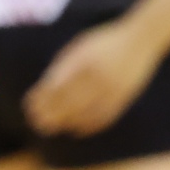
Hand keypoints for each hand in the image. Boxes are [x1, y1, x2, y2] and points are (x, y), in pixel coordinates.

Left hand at [24, 16, 164, 136]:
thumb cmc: (103, 42)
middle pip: (69, 103)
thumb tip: (43, 91)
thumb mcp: (80, 48)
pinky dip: (87, 127)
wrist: (140, 39)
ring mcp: (112, 89)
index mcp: (83, 61)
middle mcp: (97, 77)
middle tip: (36, 122)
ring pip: (85, 114)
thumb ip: (63, 68)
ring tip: (52, 127)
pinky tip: (75, 130)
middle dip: (50, 115)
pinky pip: (102, 119)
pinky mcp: (123, 98)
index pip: (57, 86)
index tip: (29, 106)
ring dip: (66, 123)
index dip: (42, 99)